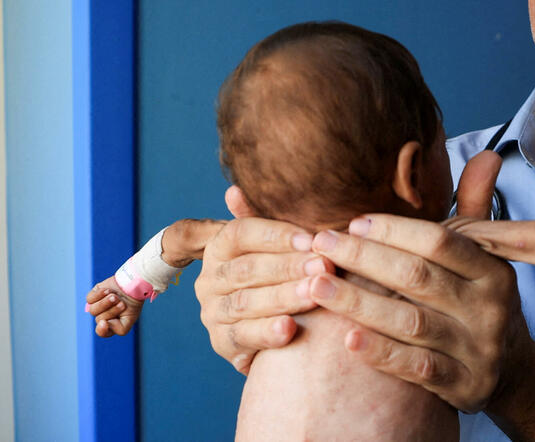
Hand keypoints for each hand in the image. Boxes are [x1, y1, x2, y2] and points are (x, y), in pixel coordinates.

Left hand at [85, 276, 143, 336]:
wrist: (133, 285)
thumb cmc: (132, 303)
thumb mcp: (131, 319)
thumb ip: (120, 329)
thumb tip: (104, 323)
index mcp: (110, 325)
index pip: (101, 332)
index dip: (102, 329)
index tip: (104, 322)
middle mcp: (102, 317)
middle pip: (98, 319)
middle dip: (112, 310)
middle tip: (122, 304)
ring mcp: (97, 307)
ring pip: (92, 310)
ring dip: (105, 302)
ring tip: (116, 296)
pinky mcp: (93, 296)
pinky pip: (90, 299)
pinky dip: (100, 294)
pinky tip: (108, 290)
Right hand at [193, 186, 331, 373]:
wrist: (285, 325)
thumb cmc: (285, 274)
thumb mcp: (280, 245)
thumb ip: (265, 218)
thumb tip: (233, 191)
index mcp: (220, 246)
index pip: (241, 233)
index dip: (276, 235)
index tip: (312, 238)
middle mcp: (210, 279)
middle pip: (247, 268)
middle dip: (289, 267)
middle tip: (324, 266)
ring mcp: (213, 312)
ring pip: (246, 302)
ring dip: (284, 297)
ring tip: (315, 293)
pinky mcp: (223, 344)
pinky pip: (242, 337)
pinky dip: (266, 333)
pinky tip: (290, 329)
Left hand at [305, 151, 529, 411]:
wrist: (509, 369)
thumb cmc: (479, 300)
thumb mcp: (484, 256)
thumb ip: (474, 207)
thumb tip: (485, 155)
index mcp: (494, 269)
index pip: (439, 242)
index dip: (394, 230)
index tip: (352, 222)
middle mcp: (491, 308)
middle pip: (418, 278)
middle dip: (363, 260)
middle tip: (320, 245)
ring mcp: (478, 349)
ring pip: (411, 322)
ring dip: (358, 303)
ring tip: (316, 285)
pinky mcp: (463, 386)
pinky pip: (415, 368)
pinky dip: (380, 352)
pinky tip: (345, 338)